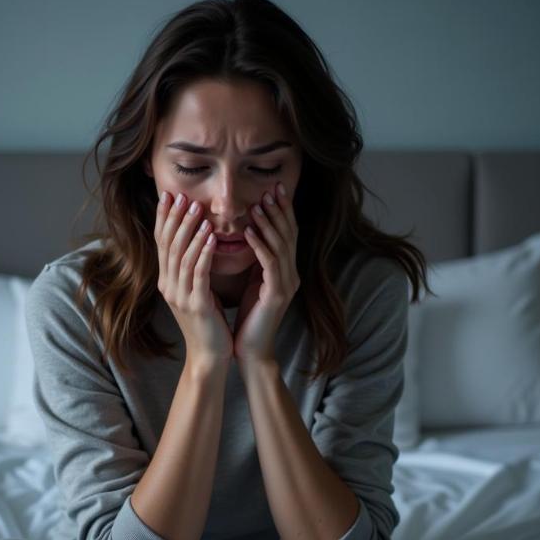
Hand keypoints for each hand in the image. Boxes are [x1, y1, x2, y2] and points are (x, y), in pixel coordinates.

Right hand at [155, 191, 233, 364]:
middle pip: (168, 245)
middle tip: (183, 196)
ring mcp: (180, 296)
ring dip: (190, 231)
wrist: (210, 356)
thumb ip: (193, 269)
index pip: (161, 243)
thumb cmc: (208, 323)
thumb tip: (197, 241)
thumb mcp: (196, 292)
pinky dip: (204, 252)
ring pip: (181, 256)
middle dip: (175, 218)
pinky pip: (199, 273)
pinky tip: (212, 237)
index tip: (169, 195)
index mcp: (167, 282)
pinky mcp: (196, 305)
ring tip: (199, 210)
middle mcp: (168, 286)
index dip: (164, 218)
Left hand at [233, 181, 299, 363]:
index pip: (287, 234)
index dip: (282, 211)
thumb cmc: (248, 318)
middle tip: (271, 189)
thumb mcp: (252, 282)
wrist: (250, 351)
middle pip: (289, 235)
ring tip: (258, 205)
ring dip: (269, 224)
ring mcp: (286, 285)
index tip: (273, 189)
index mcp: (286, 271)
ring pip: (281, 246)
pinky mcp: (276, 295)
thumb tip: (248, 233)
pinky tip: (249, 232)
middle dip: (280, 211)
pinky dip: (260, 245)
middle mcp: (291, 275)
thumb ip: (256, 261)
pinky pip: (270, 264)